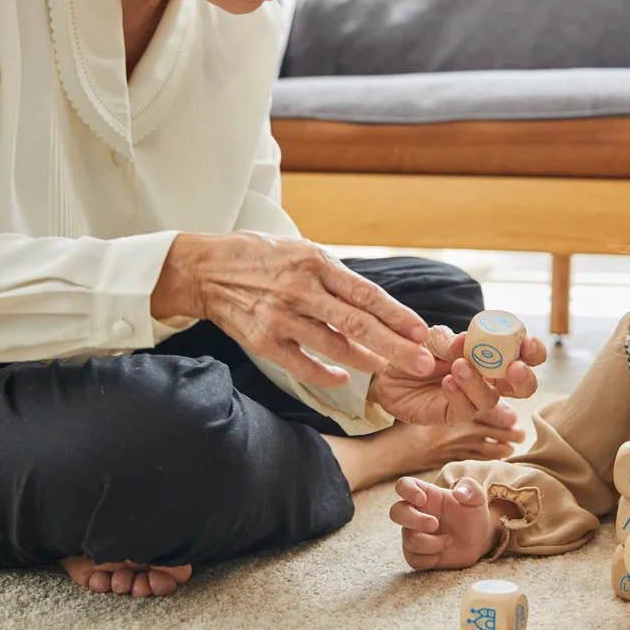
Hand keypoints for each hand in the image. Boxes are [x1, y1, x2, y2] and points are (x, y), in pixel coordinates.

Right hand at [152, 231, 436, 387]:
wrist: (206, 269)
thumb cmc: (262, 257)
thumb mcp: (302, 250)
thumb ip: (336, 275)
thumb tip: (375, 300)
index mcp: (316, 263)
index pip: (366, 294)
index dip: (397, 315)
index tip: (421, 331)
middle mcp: (301, 290)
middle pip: (358, 324)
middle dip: (396, 346)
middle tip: (424, 363)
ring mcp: (281, 317)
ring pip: (334, 345)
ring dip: (365, 361)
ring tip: (387, 369)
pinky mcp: (263, 341)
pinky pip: (302, 364)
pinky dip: (325, 374)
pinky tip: (342, 379)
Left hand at [369, 324, 546, 424]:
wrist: (388, 371)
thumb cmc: (418, 350)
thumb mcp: (432, 338)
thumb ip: (449, 341)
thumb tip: (466, 341)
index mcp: (492, 354)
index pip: (524, 355)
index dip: (533, 352)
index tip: (528, 344)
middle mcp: (489, 379)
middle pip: (522, 386)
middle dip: (523, 378)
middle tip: (513, 367)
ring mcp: (473, 399)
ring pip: (492, 399)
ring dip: (479, 383)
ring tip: (459, 366)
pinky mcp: (453, 415)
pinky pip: (465, 410)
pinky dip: (459, 395)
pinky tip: (447, 383)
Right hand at [390, 476, 495, 570]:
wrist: (478, 541)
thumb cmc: (473, 515)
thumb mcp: (477, 498)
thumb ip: (470, 489)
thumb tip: (459, 493)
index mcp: (426, 494)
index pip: (404, 485)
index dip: (407, 490)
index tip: (422, 499)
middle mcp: (415, 513)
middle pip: (395, 512)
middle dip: (414, 520)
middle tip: (435, 524)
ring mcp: (414, 534)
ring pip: (408, 539)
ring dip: (431, 543)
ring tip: (448, 540)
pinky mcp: (416, 554)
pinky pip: (413, 559)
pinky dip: (430, 559)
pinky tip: (442, 553)